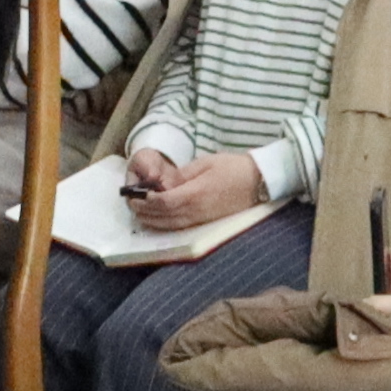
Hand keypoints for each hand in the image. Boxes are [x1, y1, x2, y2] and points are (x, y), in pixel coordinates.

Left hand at [124, 149, 262, 231]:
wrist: (259, 181)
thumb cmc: (233, 168)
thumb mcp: (205, 163)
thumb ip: (182, 175)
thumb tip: (162, 184)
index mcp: (195, 193)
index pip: (163, 202)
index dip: (147, 200)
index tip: (135, 194)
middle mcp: (197, 210)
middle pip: (164, 217)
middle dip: (144, 212)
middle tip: (131, 204)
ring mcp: (202, 219)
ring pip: (171, 225)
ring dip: (153, 221)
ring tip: (140, 213)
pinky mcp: (207, 222)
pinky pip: (181, 227)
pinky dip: (166, 225)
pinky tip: (158, 220)